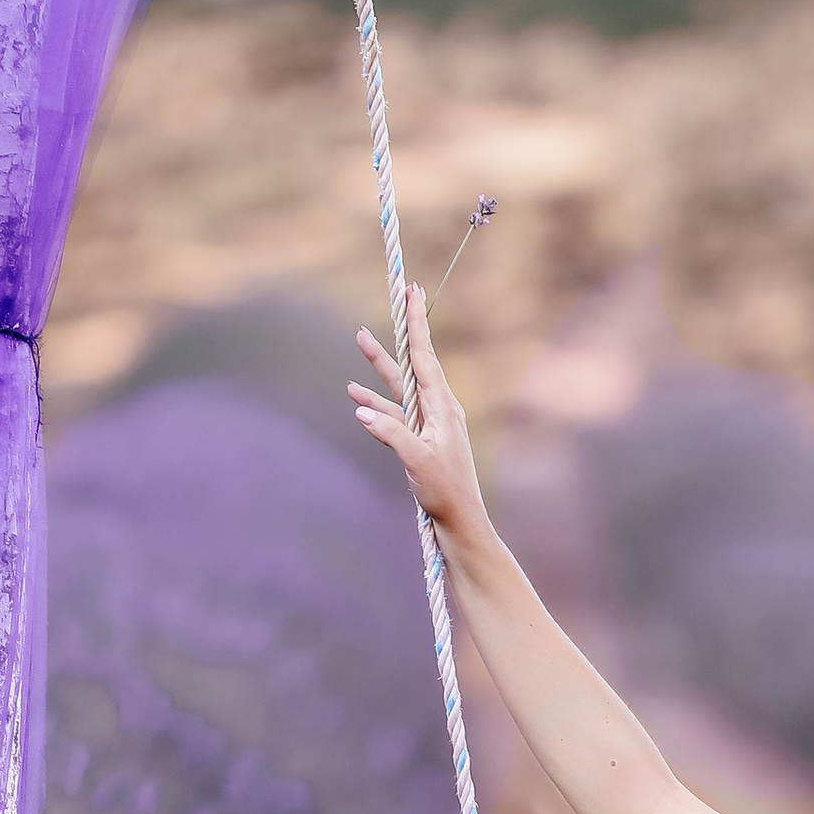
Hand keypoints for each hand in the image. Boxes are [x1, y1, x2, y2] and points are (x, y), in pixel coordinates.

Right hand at [348, 282, 489, 545]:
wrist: (459, 522)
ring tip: (359, 338)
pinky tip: (355, 395)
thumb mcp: (417, 461)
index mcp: (441, 407)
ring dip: (379, 364)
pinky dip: (374, 402)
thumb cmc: (444, 492)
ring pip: (398, 385)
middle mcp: (436, 409)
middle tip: (399, 296)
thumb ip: (391, 433)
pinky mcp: (416, 440)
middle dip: (401, 331)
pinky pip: (392, 412)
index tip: (412, 291)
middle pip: (412, 361)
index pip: (425, 356)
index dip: (416, 323)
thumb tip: (362, 411)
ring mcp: (426, 424)